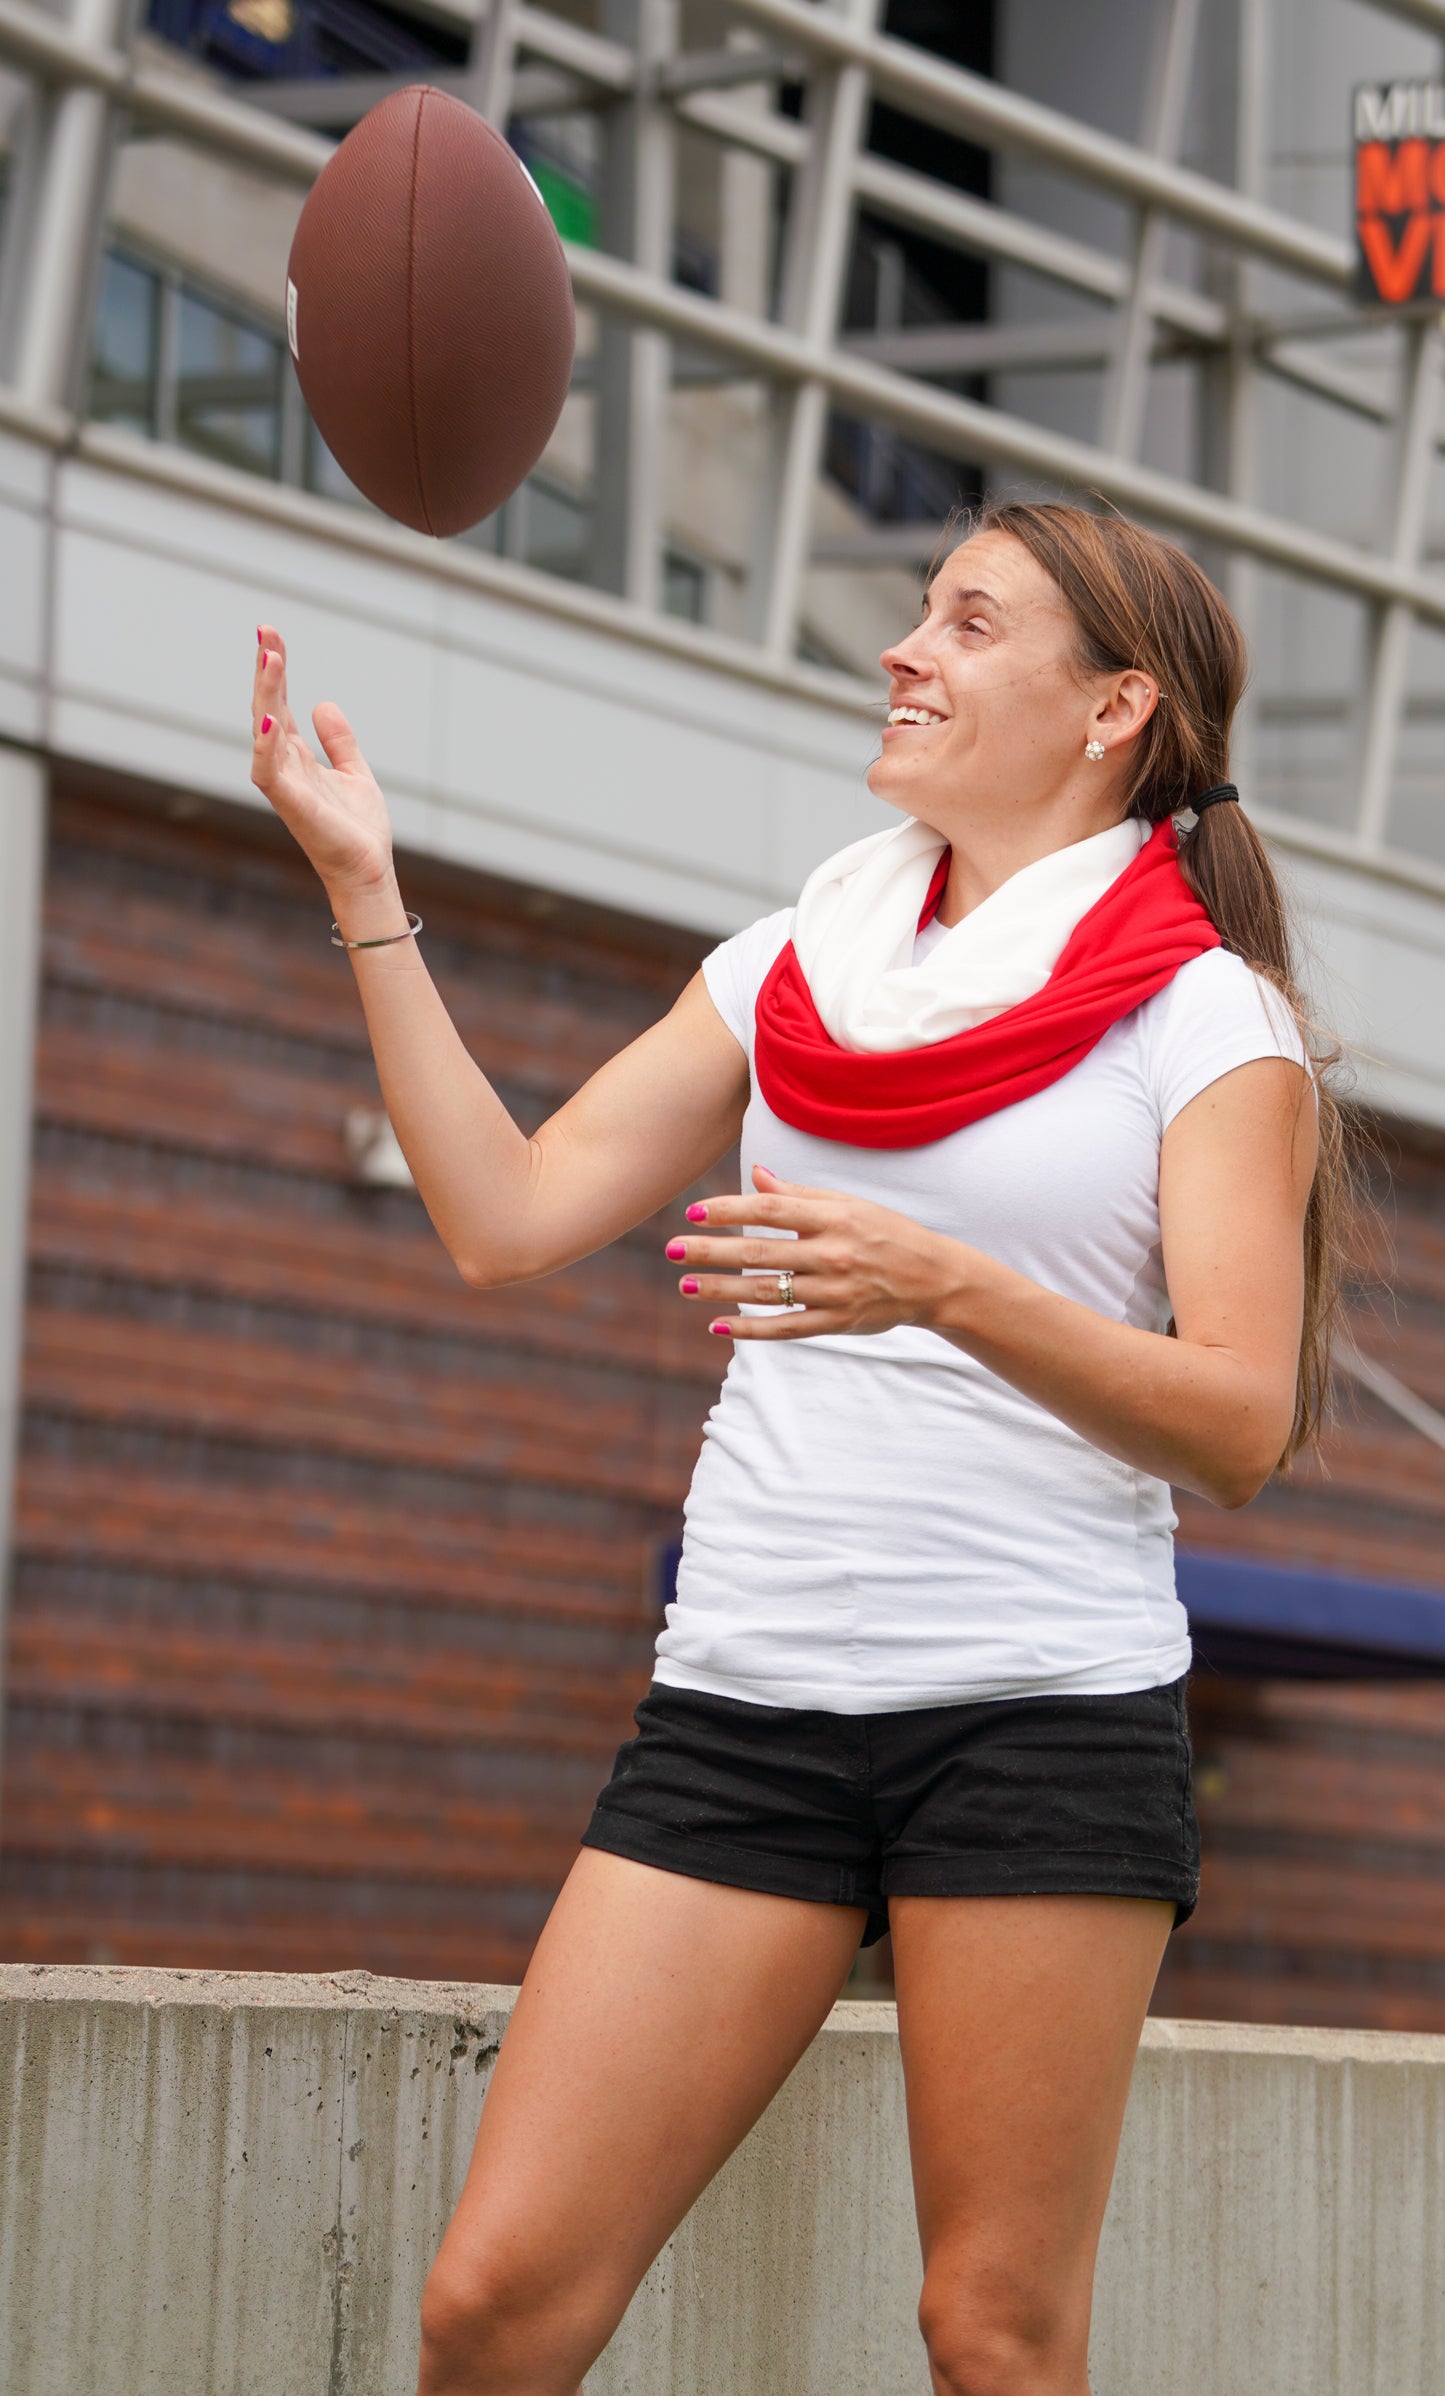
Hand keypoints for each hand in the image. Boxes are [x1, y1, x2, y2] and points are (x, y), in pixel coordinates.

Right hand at [250, 626, 395, 902]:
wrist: (368, 872)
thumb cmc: (357, 830)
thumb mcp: (354, 772)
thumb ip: (339, 741)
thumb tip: (323, 704)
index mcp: (297, 757)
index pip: (280, 703)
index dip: (275, 670)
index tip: (270, 634)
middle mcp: (284, 766)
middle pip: (268, 708)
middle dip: (266, 671)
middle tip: (266, 631)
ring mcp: (286, 784)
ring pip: (265, 731)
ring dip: (267, 695)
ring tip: (270, 659)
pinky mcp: (293, 805)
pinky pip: (269, 772)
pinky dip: (266, 746)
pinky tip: (271, 718)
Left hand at [666, 1164, 962, 1340]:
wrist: (934, 1278)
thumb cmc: (886, 1232)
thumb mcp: (848, 1205)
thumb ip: (799, 1195)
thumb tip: (757, 1175)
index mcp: (833, 1218)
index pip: (769, 1211)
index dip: (728, 1211)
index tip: (693, 1212)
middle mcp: (832, 1254)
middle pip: (759, 1252)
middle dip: (711, 1252)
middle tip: (671, 1250)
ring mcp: (834, 1292)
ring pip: (767, 1291)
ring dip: (721, 1290)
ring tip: (685, 1285)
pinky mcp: (837, 1322)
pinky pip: (786, 1328)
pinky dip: (751, 1329)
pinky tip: (718, 1325)